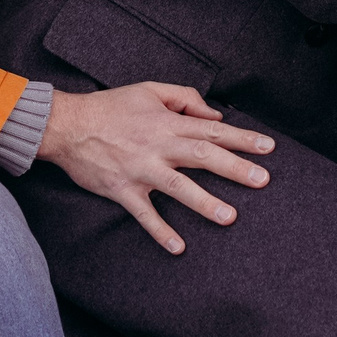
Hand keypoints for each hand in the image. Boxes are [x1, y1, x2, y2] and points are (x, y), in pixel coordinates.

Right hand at [34, 82, 275, 255]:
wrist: (68, 125)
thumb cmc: (110, 107)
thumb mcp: (149, 90)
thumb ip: (184, 98)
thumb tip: (214, 115)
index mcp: (167, 122)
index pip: (212, 130)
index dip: (242, 138)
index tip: (268, 148)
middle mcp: (158, 146)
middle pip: (203, 156)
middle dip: (235, 168)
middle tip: (263, 180)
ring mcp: (141, 169)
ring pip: (178, 187)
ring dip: (204, 202)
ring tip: (229, 216)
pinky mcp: (123, 190)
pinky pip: (145, 214)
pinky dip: (160, 230)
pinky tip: (178, 247)